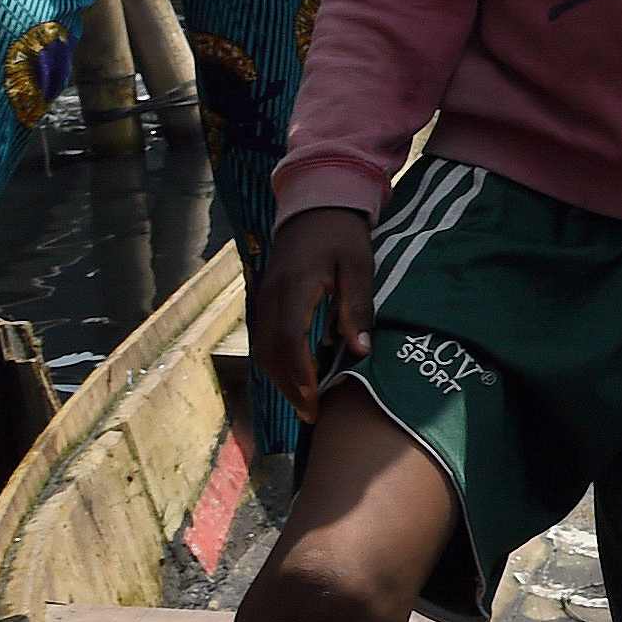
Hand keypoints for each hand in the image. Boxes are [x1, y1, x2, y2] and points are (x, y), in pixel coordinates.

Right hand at [252, 204, 379, 417]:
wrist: (314, 206)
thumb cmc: (342, 235)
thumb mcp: (360, 266)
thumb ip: (357, 307)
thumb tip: (359, 350)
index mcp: (294, 288)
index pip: (289, 341)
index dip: (298, 375)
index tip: (313, 402)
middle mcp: (269, 296)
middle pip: (269, 352)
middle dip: (288, 386)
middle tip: (311, 415)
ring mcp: (261, 297)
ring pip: (261, 348)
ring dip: (279, 377)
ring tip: (303, 402)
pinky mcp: (263, 299)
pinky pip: (262, 338)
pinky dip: (275, 361)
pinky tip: (293, 375)